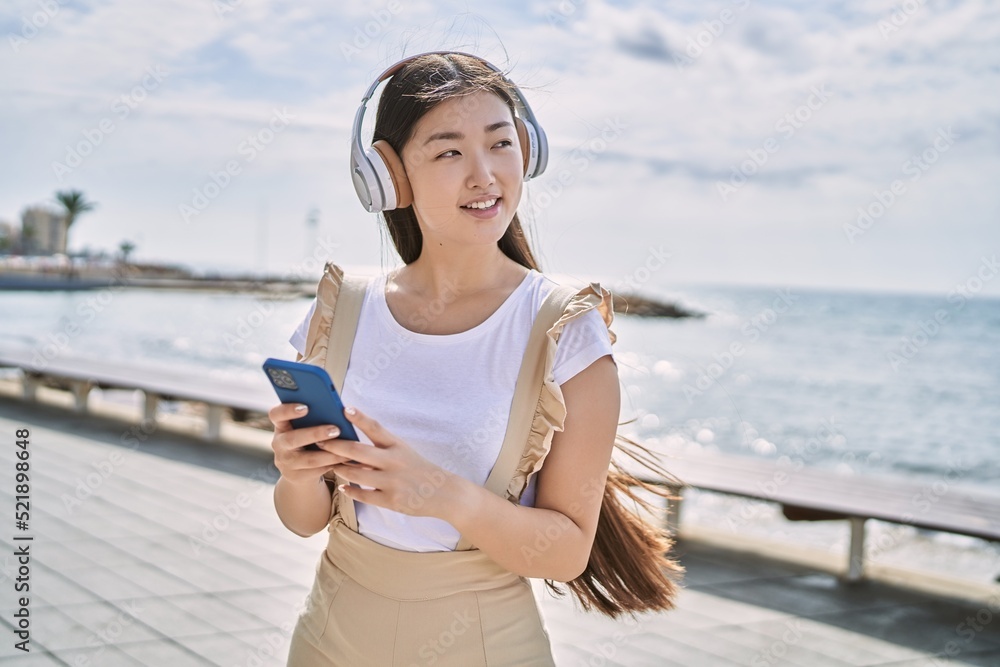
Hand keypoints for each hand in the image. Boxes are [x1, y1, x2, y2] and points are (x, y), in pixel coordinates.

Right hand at [268, 403, 358, 485]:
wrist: (300, 469)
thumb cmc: (307, 439)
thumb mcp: (305, 427)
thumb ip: (315, 418)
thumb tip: (338, 411)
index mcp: (281, 425)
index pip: (276, 414)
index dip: (288, 410)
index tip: (305, 407)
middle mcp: (279, 443)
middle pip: (292, 438)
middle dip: (315, 434)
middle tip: (335, 430)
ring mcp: (285, 462)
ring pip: (308, 459)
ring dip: (329, 454)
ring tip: (346, 448)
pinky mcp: (295, 476)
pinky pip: (316, 471)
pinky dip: (332, 464)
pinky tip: (345, 459)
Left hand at [320, 406, 457, 518]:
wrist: (444, 493)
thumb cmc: (419, 469)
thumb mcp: (404, 452)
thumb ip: (382, 448)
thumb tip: (352, 445)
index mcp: (397, 446)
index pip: (376, 428)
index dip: (359, 418)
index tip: (344, 408)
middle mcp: (393, 461)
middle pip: (357, 451)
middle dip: (335, 446)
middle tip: (319, 441)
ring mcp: (391, 482)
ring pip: (356, 473)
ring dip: (339, 468)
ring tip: (328, 463)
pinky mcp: (391, 500)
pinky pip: (364, 495)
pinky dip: (351, 490)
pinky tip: (343, 486)